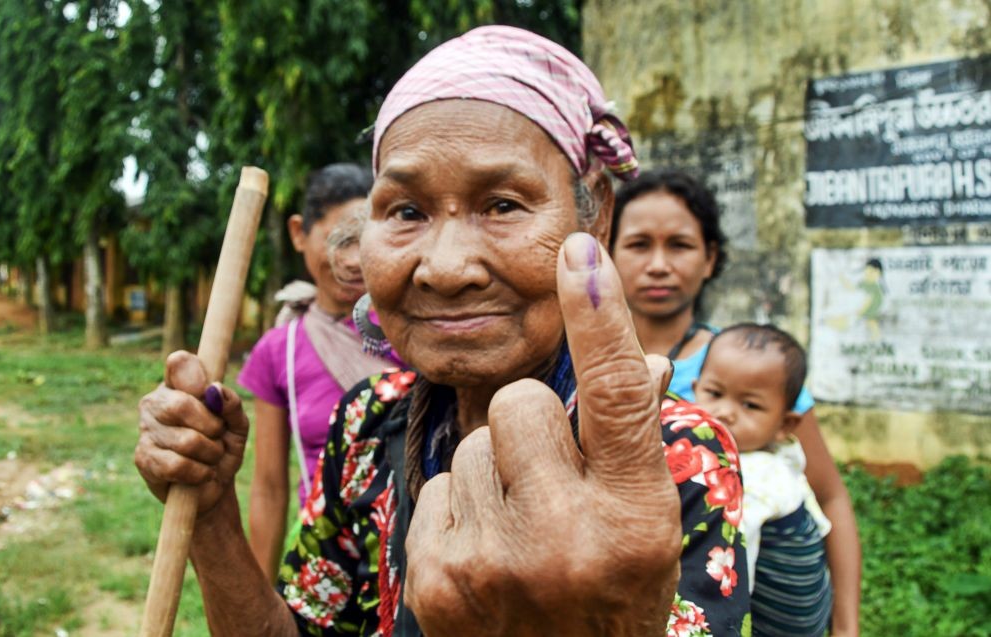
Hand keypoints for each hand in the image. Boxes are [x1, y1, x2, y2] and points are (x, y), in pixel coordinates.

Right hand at [135, 351, 249, 515]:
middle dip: (212, 427)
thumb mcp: (237, 425)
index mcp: (178, 385)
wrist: (213, 485)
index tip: (209, 391)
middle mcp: (156, 402)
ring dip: (211, 454)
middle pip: (182, 405)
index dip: (196, 375)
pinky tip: (201, 473)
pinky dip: (199, 472)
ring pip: (186, 440)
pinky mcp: (143, 459)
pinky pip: (177, 465)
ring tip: (210, 457)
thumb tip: (215, 389)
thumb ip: (232, 405)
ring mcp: (146, 430)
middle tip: (218, 436)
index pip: (179, 363)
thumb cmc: (223, 446)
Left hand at [405, 233, 680, 636]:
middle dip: (536, 426)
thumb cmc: (614, 603)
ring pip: (476, 442)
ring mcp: (491, 562)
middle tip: (555, 485)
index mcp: (634, 521)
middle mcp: (563, 539)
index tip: (580, 250)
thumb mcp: (647, 530)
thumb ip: (634, 442)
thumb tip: (642, 354)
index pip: (615, 396)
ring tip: (525, 535)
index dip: (600, 314)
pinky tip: (491, 560)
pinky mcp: (435, 579)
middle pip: (522, 402)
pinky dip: (466, 511)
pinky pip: (443, 484)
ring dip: (500, 473)